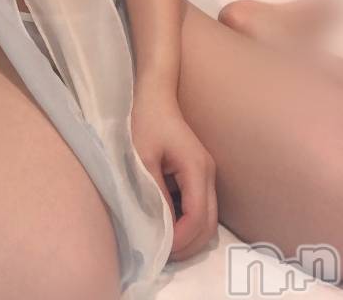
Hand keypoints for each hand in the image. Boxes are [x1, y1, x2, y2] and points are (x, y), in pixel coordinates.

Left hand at [130, 84, 218, 262]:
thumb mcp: (141, 158)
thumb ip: (152, 194)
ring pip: (208, 220)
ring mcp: (207, 174)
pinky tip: (167, 225)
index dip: (181, 239)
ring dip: (189, 237)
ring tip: (163, 244)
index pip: (198, 217)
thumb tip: (160, 229)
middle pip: (209, 225)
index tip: (158, 248)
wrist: (153, 95)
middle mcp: (208, 173)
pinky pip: (200, 208)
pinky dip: (188, 224)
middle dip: (188, 245)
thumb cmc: (144, 121)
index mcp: (196, 168)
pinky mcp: (199, 175)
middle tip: (161, 254)